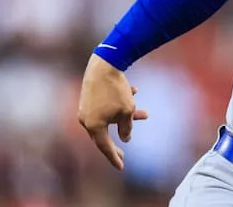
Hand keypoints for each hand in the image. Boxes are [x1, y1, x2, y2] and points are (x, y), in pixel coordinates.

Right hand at [77, 54, 148, 169]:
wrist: (104, 64)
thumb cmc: (116, 90)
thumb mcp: (126, 111)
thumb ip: (126, 128)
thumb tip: (125, 139)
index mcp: (93, 125)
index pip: (104, 146)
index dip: (114, 157)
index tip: (121, 167)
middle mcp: (86, 118)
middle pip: (103, 135)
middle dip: (117, 141)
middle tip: (124, 153)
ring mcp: (86, 107)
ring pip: (110, 117)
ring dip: (126, 116)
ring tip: (145, 114)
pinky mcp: (90, 96)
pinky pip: (107, 104)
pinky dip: (120, 102)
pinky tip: (134, 91)